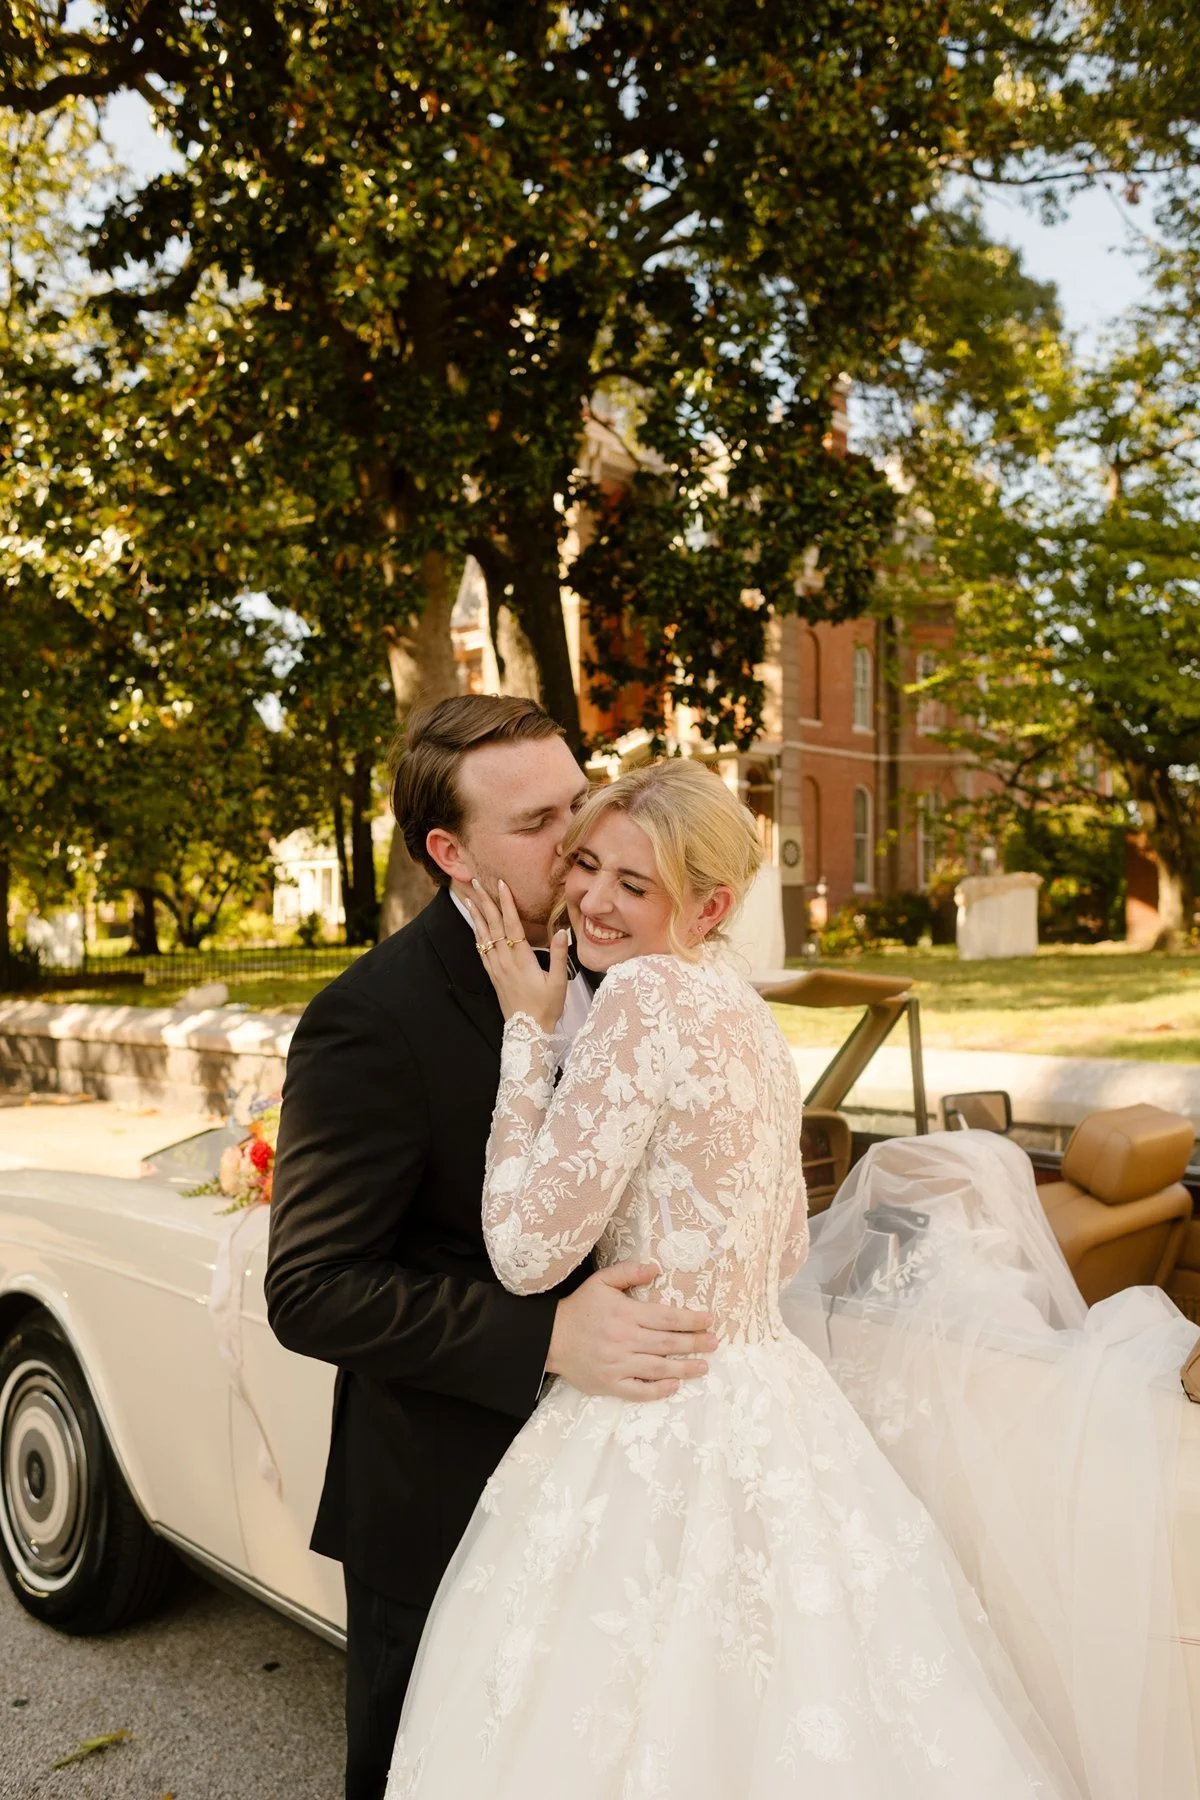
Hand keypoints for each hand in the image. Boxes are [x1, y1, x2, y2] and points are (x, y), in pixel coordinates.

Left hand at [462, 876, 568, 1031]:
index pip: (511, 924)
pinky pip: (481, 949)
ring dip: (477, 915)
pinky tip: (475, 926)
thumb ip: (558, 955)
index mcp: (521, 959)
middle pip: (492, 925)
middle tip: (475, 882)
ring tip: (469, 898)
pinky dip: (477, 934)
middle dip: (484, 902)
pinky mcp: (493, 975)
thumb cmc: (546, 1007)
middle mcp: (504, 960)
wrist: (527, 1031)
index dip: (506, 903)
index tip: (500, 884)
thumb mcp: (558, 981)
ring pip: (483, 936)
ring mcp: (496, 968)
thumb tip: (562, 931)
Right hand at [545, 1262, 718, 1400]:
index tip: (709, 1320)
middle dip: (695, 1343)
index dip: (691, 1320)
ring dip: (684, 1368)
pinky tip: (674, 1386)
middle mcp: (624, 1339)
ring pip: (658, 1369)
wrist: (549, 1337)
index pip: (667, 1317)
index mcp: (625, 1314)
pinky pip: (638, 1391)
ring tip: (703, 1366)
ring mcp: (617, 1365)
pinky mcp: (609, 1384)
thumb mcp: (601, 1282)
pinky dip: (658, 1391)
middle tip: (714, 1343)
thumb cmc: (579, 1308)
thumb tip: (656, 1269)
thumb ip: (628, 1273)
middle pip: (667, 1343)